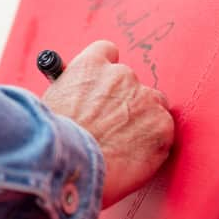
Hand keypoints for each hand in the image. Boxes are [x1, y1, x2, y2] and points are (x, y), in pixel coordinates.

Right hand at [42, 40, 174, 207]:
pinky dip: (153, 143)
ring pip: (152, 106)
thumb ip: (74, 90)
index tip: (104, 87)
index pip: (107, 51)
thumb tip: (81, 95)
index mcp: (91, 65)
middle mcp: (121, 74)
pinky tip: (134, 156)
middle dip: (125, 102)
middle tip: (112, 127)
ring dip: (142, 121)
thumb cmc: (55, 139)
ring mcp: (144, 98)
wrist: (72, 166)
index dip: (106, 74)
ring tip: (122, 145)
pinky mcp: (162, 124)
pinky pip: (164, 130)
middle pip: (132, 82)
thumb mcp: (54, 101)